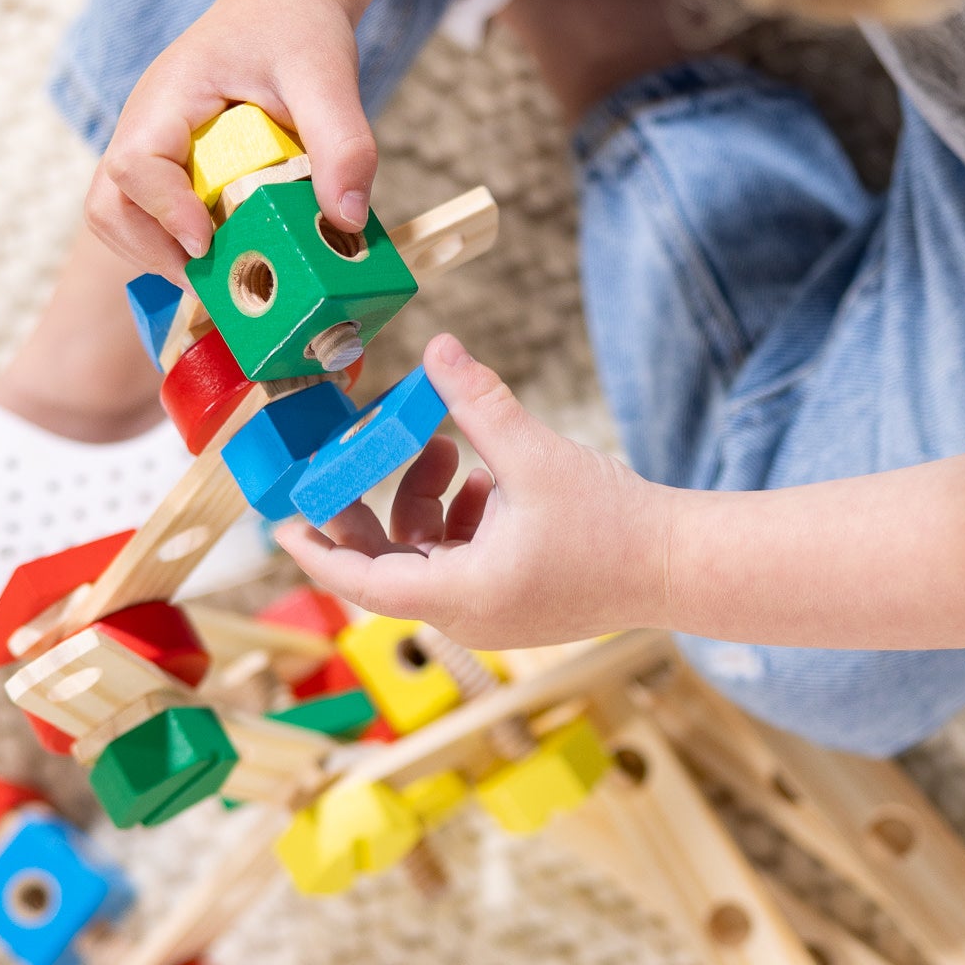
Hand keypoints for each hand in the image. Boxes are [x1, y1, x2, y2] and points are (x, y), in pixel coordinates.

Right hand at [84, 0, 375, 280]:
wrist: (288, 3)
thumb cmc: (297, 27)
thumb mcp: (328, 76)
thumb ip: (344, 143)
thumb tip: (347, 221)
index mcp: (168, 99)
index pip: (132, 166)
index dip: (163, 212)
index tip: (206, 242)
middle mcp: (148, 130)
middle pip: (109, 208)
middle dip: (153, 254)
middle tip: (216, 280)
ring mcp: (157, 156)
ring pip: (126, 222)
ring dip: (166, 260)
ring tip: (229, 275)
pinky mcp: (177, 175)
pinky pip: (161, 224)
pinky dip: (189, 253)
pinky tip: (241, 257)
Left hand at [275, 335, 673, 648]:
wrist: (682, 565)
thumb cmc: (616, 524)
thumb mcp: (535, 454)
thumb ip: (479, 402)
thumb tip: (438, 350)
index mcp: (463, 594)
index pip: (362, 581)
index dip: (316, 550)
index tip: (281, 523)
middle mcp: (471, 615)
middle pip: (389, 568)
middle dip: (372, 510)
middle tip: (356, 461)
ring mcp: (495, 614)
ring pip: (429, 561)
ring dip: (426, 506)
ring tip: (452, 453)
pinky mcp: (518, 604)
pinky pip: (464, 564)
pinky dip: (461, 523)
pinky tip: (488, 481)